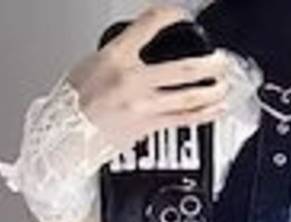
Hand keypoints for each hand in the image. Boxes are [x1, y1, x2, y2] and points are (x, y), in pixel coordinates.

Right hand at [68, 5, 229, 155]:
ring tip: (224, 85)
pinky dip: (204, 114)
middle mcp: (133, 79)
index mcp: (116, 56)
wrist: (65, 137)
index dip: (172, 15)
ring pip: (188, 97)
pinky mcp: (147, 127)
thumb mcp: (91, 64)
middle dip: (208, 64)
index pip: (150, 24)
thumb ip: (119, 54)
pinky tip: (216, 110)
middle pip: (181, 67)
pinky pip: (183, 120)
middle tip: (221, 60)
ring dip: (212, 91)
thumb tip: (139, 49)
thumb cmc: (72, 103)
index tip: (182, 15)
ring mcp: (143, 105)